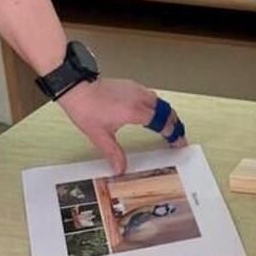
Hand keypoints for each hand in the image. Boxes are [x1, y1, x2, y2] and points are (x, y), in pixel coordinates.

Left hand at [58, 79, 186, 174]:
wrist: (77, 88)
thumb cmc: (86, 108)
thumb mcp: (99, 136)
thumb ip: (114, 153)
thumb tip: (120, 169)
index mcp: (135, 112)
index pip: (163, 124)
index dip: (173, 134)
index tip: (178, 143)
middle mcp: (139, 99)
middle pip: (167, 111)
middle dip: (176, 124)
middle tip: (179, 136)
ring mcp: (136, 90)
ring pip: (161, 102)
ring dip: (168, 114)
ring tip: (169, 124)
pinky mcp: (131, 86)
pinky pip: (152, 95)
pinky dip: (158, 105)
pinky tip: (153, 111)